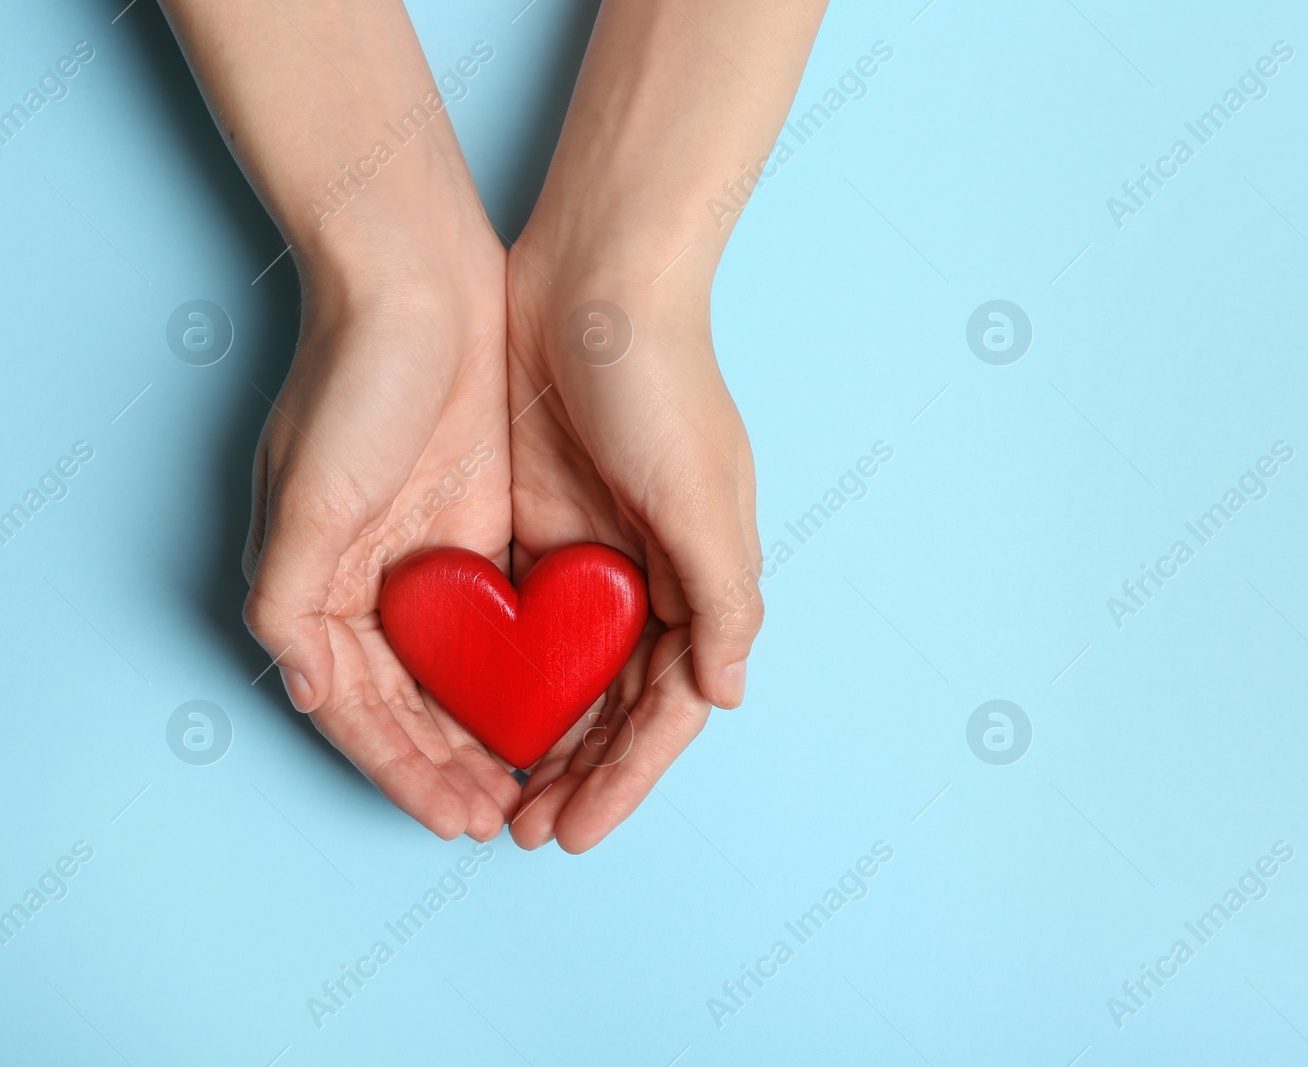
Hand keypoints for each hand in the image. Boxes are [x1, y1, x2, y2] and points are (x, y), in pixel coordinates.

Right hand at [242, 227, 521, 841]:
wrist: (421, 281)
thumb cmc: (357, 380)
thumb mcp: (310, 495)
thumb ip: (291, 598)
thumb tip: (299, 687)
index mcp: (319, 584)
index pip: (359, 709)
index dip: (403, 768)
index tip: (454, 817)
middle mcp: (370, 579)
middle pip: (411, 703)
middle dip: (450, 766)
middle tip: (503, 818)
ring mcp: (427, 556)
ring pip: (457, 673)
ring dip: (487, 731)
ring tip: (530, 784)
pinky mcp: (478, 525)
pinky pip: (497, 622)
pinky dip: (515, 670)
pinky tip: (550, 704)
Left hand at [501, 242, 763, 852]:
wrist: (594, 282)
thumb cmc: (660, 386)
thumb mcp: (702, 498)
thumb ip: (721, 602)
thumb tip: (726, 696)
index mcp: (698, 581)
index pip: (667, 708)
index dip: (626, 776)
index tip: (577, 830)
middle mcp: (650, 578)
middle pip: (617, 705)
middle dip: (580, 773)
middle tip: (527, 831)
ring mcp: (592, 555)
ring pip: (568, 675)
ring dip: (541, 738)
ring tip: (498, 795)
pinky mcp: (537, 525)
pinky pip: (524, 623)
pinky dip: (508, 674)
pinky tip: (473, 712)